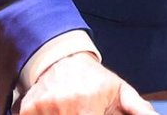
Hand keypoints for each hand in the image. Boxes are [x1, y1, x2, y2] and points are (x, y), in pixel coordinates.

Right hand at [19, 52, 157, 114]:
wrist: (61, 56)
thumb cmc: (93, 78)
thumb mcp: (120, 91)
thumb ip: (139, 109)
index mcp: (88, 105)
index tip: (94, 112)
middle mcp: (64, 106)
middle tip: (84, 108)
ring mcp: (44, 108)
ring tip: (71, 107)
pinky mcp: (27, 109)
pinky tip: (55, 109)